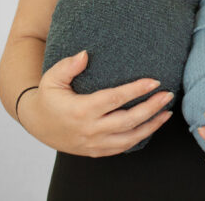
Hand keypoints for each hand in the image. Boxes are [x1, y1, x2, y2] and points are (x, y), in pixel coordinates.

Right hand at [20, 50, 174, 156]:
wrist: (37, 124)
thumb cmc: (48, 97)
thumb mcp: (52, 78)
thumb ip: (68, 65)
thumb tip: (86, 54)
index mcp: (80, 110)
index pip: (114, 100)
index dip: (136, 90)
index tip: (154, 81)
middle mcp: (89, 129)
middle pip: (128, 121)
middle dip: (151, 108)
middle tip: (168, 94)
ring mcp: (93, 143)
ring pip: (129, 139)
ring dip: (151, 126)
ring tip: (167, 112)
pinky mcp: (96, 151)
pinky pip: (122, 148)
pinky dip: (140, 138)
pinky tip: (152, 126)